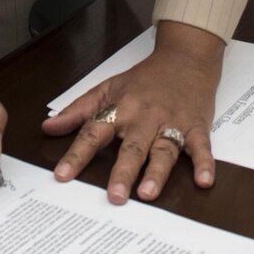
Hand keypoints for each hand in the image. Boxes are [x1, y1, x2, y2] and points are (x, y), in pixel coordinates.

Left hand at [42, 22, 221, 204]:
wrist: (185, 57)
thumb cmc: (145, 78)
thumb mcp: (108, 88)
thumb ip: (78, 110)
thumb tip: (48, 127)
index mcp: (120, 108)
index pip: (94, 133)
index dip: (77, 154)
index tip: (62, 175)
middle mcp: (145, 117)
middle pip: (131, 147)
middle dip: (122, 171)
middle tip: (114, 196)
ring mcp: (172, 122)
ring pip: (163, 149)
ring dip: (157, 172)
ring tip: (148, 193)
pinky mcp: (196, 126)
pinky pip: (201, 147)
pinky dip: (205, 163)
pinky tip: (204, 180)